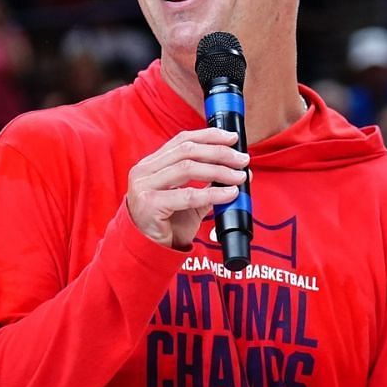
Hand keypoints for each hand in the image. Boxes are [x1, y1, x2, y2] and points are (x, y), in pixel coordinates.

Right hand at [125, 128, 248, 249]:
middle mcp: (145, 171)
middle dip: (219, 152)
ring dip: (219, 170)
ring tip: (240, 177)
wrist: (151, 250)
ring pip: (187, 168)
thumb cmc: (168, 223)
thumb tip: (239, 172)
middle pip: (187, 150)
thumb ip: (209, 184)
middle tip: (242, 159)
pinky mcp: (150, 204)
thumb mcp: (191, 199)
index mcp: (152, 164)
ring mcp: (144, 186)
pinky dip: (213, 193)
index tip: (232, 138)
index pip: (182, 140)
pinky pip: (188, 195)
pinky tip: (229, 193)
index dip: (209, 136)